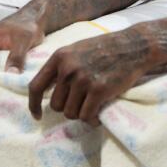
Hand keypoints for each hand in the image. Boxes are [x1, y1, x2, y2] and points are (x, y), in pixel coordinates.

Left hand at [26, 25, 154, 125]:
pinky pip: (86, 116)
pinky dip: (92, 120)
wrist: (133, 46)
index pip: (36, 86)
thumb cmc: (105, 49)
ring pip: (70, 113)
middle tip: (83, 104)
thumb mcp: (76, 50)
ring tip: (93, 106)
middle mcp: (67, 68)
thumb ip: (61, 66)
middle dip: (68, 108)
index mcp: (59, 57)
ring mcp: (83, 79)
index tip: (37, 116)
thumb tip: (47, 90)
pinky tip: (99, 114)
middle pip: (56, 105)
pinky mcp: (98, 90)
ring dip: (81, 114)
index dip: (33, 104)